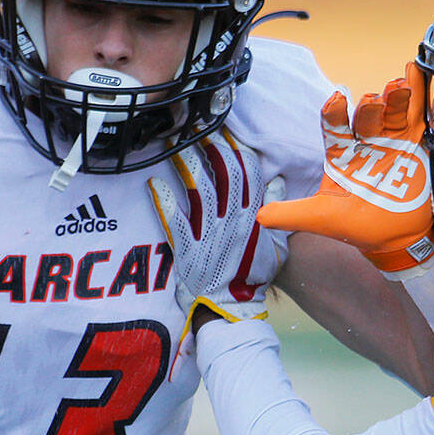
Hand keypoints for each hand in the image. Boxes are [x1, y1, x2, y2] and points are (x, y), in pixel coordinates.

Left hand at [149, 129, 283, 339]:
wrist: (233, 306)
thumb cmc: (254, 275)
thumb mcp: (277, 244)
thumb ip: (279, 211)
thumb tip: (278, 181)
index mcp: (255, 216)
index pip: (250, 172)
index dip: (237, 148)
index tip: (224, 131)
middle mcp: (235, 220)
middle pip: (225, 173)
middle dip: (211, 146)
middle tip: (196, 127)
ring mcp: (211, 233)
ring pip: (201, 190)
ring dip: (189, 163)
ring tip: (177, 144)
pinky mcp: (188, 248)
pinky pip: (175, 220)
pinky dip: (165, 200)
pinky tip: (154, 182)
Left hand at [257, 62, 433, 275]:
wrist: (396, 238)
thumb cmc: (359, 226)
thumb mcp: (324, 219)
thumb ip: (293, 214)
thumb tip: (261, 216)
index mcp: (341, 153)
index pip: (334, 127)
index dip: (334, 113)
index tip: (335, 99)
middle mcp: (365, 141)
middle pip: (366, 117)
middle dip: (369, 108)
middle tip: (374, 100)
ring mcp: (390, 140)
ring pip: (391, 112)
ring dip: (395, 98)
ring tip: (399, 86)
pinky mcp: (414, 143)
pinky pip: (416, 115)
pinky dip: (418, 93)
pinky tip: (416, 71)